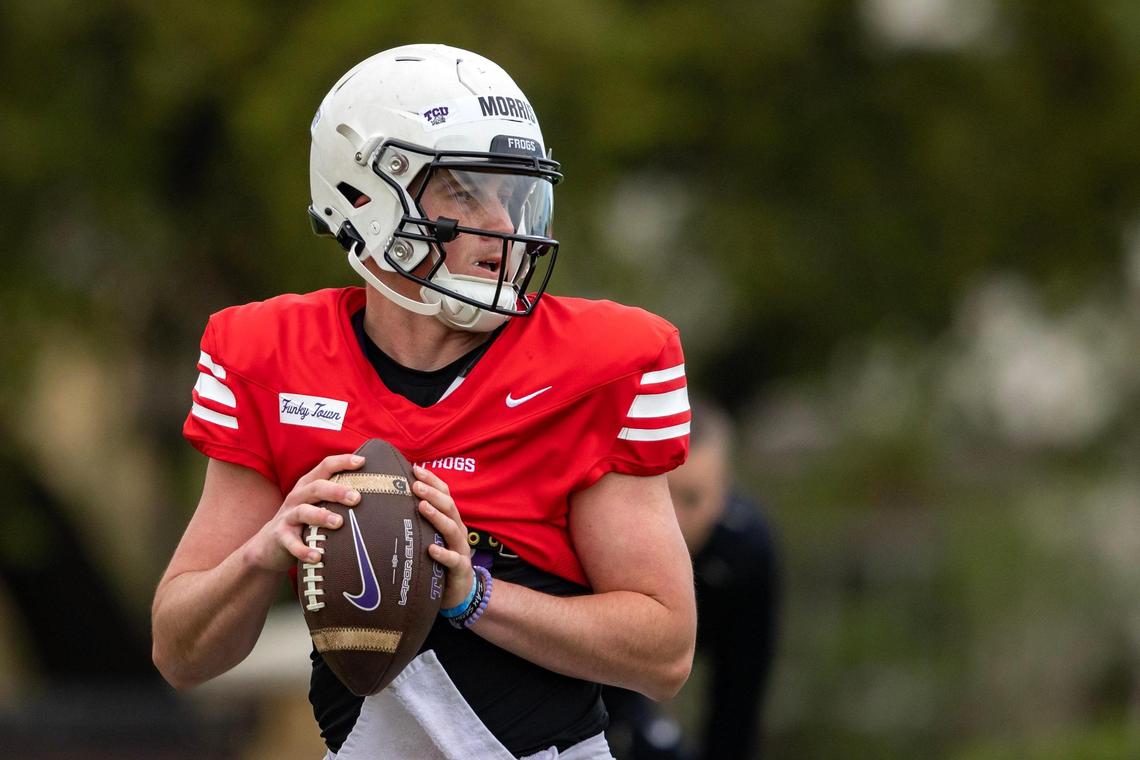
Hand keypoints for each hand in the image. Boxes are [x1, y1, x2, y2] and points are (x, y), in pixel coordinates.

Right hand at [243, 453, 365, 571]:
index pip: (325, 466)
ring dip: (321, 516)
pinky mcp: (280, 536)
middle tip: (357, 498)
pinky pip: (292, 543)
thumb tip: (379, 497)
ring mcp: (288, 516)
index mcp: (309, 485)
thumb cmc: (304, 522)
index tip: (362, 462)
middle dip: (337, 491)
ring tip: (339, 523)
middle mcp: (298, 497)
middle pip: (317, 487)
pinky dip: (303, 549)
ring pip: (304, 511)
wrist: (269, 545)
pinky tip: (317, 556)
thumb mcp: (318, 505)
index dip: (342, 462)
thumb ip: (338, 499)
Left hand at [413, 465, 474, 608]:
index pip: (445, 494)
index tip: (416, 468)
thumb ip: (419, 520)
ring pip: (452, 529)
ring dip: (437, 516)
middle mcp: (458, 531)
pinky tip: (431, 549)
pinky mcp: (460, 569)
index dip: (432, 480)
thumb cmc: (439, 560)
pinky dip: (443, 554)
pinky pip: (453, 560)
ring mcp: (460, 549)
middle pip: (449, 507)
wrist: (459, 591)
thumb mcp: (431, 536)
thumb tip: (392, 500)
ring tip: (422, 506)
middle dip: (432, 494)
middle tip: (414, 485)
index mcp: (451, 520)